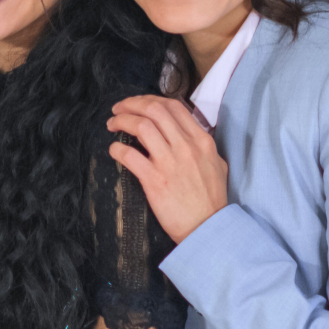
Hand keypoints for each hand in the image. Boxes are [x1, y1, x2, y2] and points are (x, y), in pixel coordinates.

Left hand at [108, 95, 229, 243]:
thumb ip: (202, 145)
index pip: (173, 106)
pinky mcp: (155, 181)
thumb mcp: (217, 164)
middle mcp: (186, 147)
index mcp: (201, 141)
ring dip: (121, 121)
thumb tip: (187, 132)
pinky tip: (114, 150)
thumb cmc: (212, 199)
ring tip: (112, 124)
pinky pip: (130, 155)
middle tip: (118, 109)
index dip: (150, 99)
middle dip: (131, 104)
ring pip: (141, 126)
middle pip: (154, 110)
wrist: (208, 228)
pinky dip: (117, 149)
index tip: (138, 104)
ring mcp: (170, 163)